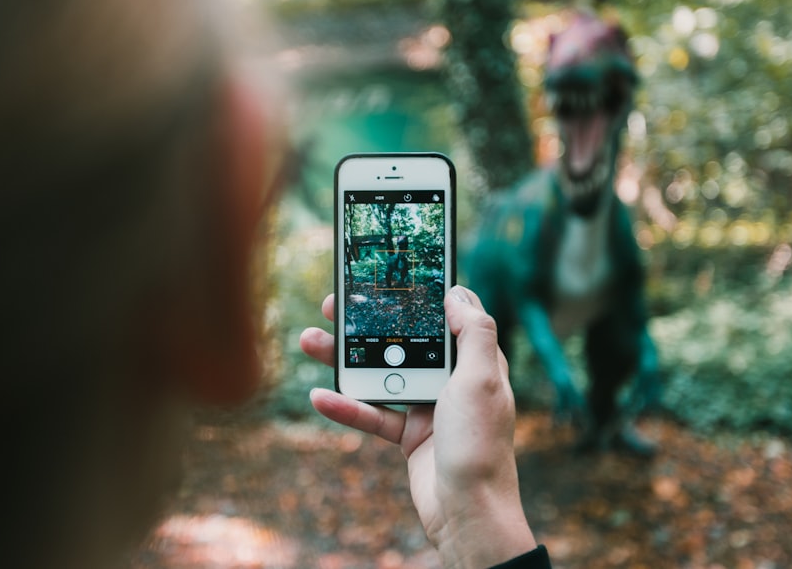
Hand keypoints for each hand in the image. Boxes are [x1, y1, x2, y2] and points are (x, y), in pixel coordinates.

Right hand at [299, 286, 536, 567]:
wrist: (469, 514)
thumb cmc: (480, 446)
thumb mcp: (482, 380)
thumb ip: (474, 333)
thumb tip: (457, 292)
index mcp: (473, 363)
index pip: (446, 317)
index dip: (418, 296)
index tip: (389, 277)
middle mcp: (452, 381)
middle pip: (404, 341)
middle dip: (367, 324)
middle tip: (332, 306)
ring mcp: (429, 409)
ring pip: (381, 374)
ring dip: (345, 359)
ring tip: (309, 340)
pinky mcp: (409, 436)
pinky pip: (373, 414)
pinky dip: (347, 406)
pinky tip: (319, 396)